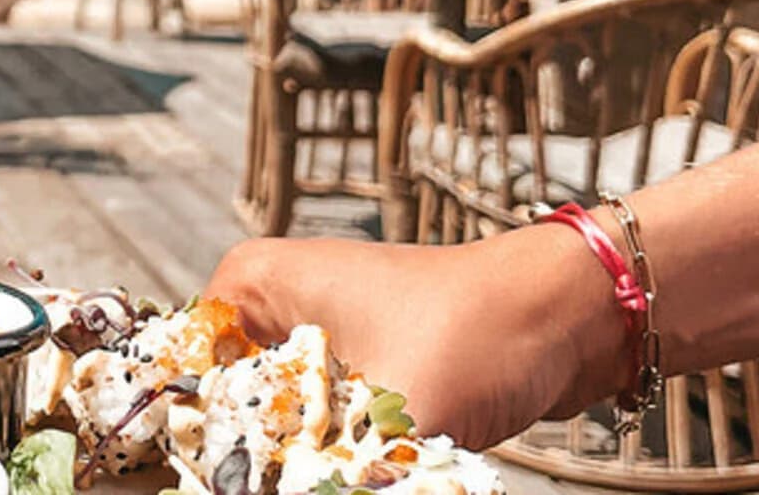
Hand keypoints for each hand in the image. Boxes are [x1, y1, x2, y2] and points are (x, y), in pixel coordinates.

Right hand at [206, 232, 621, 449]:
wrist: (578, 317)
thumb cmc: (481, 330)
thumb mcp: (398, 413)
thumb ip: (337, 476)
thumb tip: (307, 493)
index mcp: (253, 285)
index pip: (180, 374)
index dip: (191, 443)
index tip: (200, 483)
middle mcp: (273, 308)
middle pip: (223, 409)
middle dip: (242, 463)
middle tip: (240, 489)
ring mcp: (314, 342)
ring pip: (272, 429)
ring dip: (292, 471)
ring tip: (319, 481)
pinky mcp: (357, 378)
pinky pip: (315, 437)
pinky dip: (326, 470)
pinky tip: (343, 482)